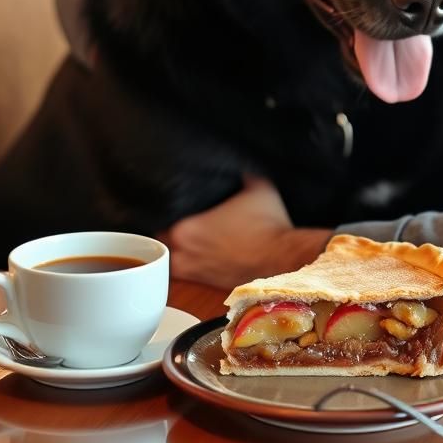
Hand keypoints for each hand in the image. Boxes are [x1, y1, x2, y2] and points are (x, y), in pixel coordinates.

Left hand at [159, 173, 330, 286]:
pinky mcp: (207, 285)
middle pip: (159, 241)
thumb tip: (237, 157)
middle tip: (178, 215)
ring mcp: (194, 272)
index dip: (162, 208)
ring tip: (185, 234)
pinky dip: (188, 263)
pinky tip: (199, 251)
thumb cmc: (269, 224)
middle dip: (165, 228)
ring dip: (173, 248)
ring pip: (169, 260)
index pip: (157, 218)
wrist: (285, 259)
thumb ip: (241, 171)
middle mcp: (184, 254)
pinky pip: (186, 273)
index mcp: (186, 229)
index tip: (172, 200)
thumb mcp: (257, 186)